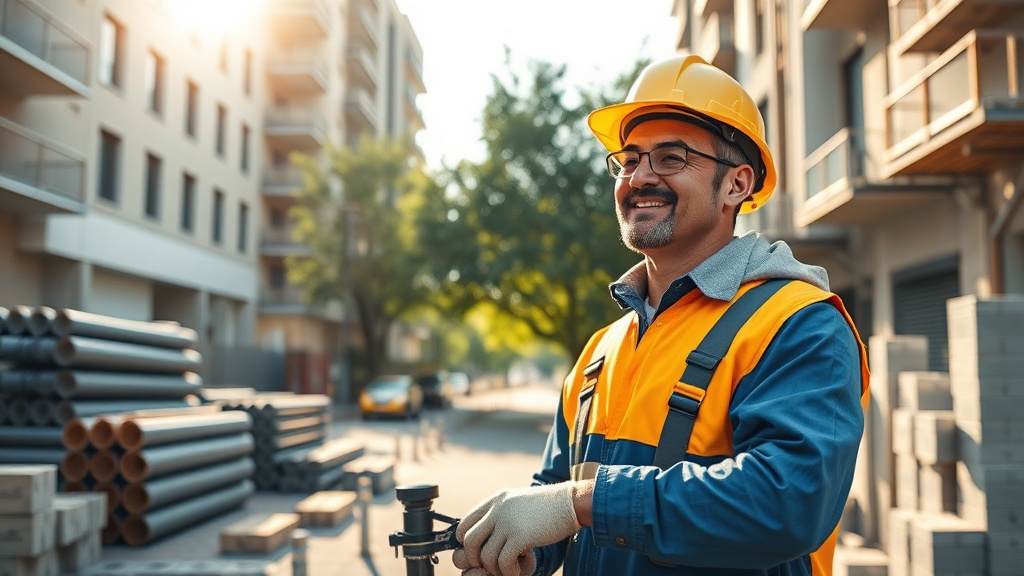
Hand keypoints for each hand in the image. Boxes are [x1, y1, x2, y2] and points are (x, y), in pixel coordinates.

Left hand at [454, 482, 579, 575]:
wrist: (571, 503)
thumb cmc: (548, 508)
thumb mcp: (518, 502)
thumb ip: (501, 514)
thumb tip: (486, 536)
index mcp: (495, 500)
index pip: (465, 523)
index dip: (466, 543)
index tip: (479, 553)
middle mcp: (498, 509)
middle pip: (469, 541)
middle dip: (475, 559)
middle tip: (490, 566)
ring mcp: (508, 522)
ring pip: (486, 556)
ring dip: (495, 569)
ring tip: (509, 569)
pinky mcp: (521, 535)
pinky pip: (503, 562)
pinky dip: (508, 572)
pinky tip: (519, 569)